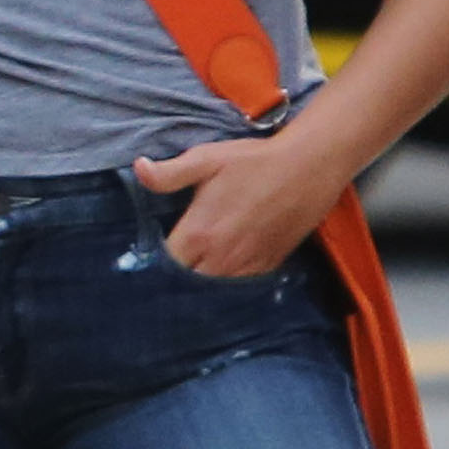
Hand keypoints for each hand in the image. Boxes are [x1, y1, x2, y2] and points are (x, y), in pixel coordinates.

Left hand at [133, 129, 345, 278]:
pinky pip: (239, 285)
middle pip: (187, 284)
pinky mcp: (267, 266)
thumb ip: (169, 173)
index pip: (164, 266)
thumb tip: (139, 168)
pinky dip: (229, 281)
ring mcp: (246, 266)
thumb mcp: (206, 159)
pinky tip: (223, 267)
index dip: (155, 264)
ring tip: (195, 268)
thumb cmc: (253, 161)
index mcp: (199, 234)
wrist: (309, 166)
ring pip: (213, 289)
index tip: (153, 254)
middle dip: (177, 277)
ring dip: (202, 281)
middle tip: (172, 263)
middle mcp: (220, 258)